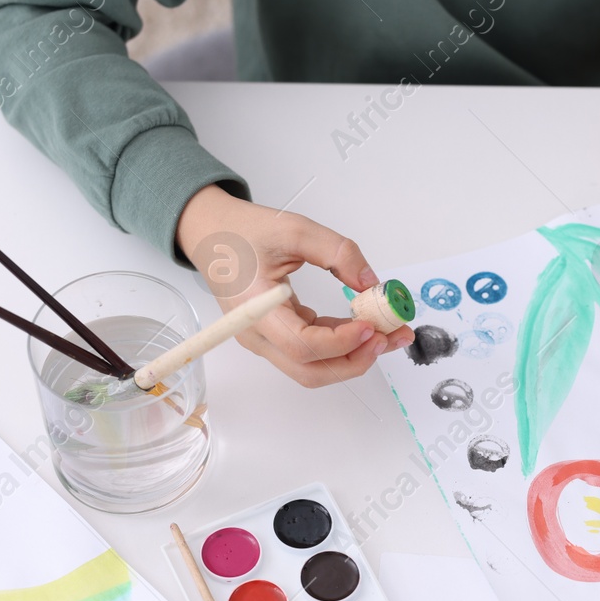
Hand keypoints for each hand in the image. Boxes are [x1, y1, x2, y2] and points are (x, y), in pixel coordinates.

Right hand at [176, 185, 413, 386]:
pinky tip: (365, 327)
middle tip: (388, 337)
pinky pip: (310, 352)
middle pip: (309, 371)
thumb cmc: (243, 231)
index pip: (302, 345)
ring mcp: (264, 340)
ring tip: (387, 335)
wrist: (211, 234)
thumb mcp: (294, 229)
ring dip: (352, 358)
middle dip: (354, 361)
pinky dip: (340, 345)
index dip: (340, 342)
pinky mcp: (275, 336)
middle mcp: (256, 335)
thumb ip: (337, 253)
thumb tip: (371, 284)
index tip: (370, 325)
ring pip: (312, 368)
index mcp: (254, 309)